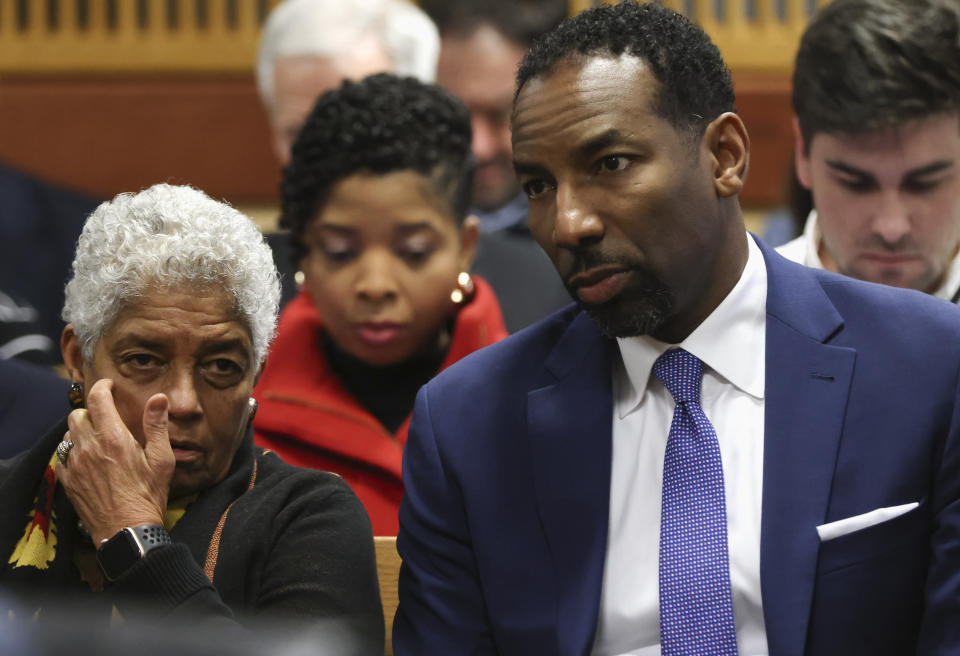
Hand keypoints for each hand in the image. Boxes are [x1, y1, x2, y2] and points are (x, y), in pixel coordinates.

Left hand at [57, 379, 175, 545]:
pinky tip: (87, 459)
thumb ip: (157, 426)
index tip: (109, 387)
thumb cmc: (148, 495)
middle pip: (77, 414)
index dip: (102, 387)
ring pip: (68, 434)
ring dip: (80, 431)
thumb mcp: (162, 460)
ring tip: (97, 439)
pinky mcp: (68, 480)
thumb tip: (158, 398)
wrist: (127, 530)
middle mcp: (89, 448)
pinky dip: (72, 452)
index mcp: (114, 439)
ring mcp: (75, 465)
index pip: (98, 399)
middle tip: (106, 417)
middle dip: (91, 411)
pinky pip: (62, 456)